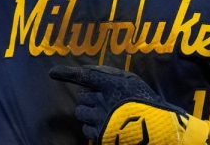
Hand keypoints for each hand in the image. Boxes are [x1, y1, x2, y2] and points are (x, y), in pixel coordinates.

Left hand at [50, 65, 208, 144]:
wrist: (157, 130)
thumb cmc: (146, 102)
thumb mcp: (131, 81)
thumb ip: (109, 74)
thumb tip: (87, 71)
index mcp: (112, 85)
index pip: (85, 76)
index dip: (67, 73)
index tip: (52, 72)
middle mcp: (103, 101)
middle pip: (82, 98)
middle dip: (89, 100)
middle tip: (105, 102)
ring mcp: (101, 120)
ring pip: (81, 114)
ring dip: (88, 114)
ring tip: (105, 115)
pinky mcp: (101, 136)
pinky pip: (86, 130)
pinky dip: (92, 128)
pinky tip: (106, 127)